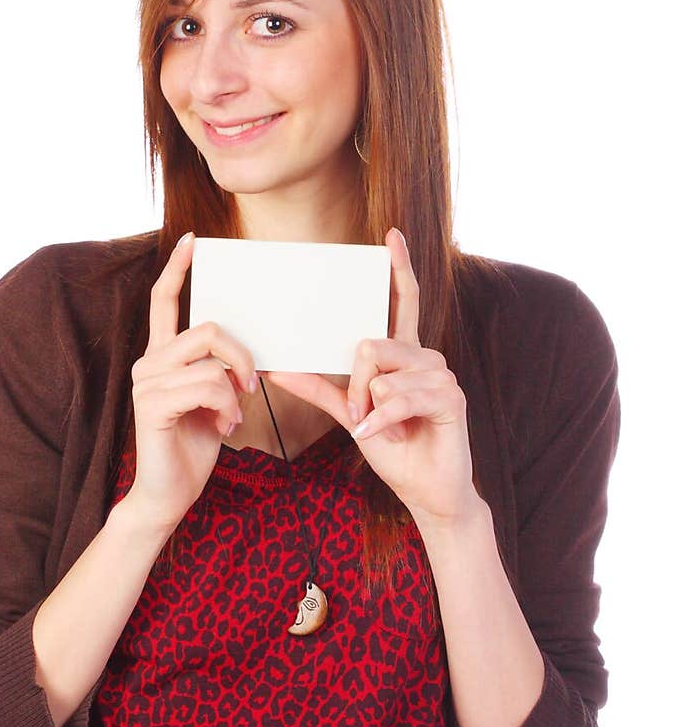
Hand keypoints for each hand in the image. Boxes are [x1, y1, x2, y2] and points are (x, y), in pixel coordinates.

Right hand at [125, 232, 257, 531]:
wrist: (169, 493)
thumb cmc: (193, 445)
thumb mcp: (216, 400)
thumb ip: (220, 370)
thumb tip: (245, 354)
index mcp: (162, 356)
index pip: (164, 301)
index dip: (177, 269)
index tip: (192, 241)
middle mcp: (148, 362)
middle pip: (209, 328)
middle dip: (243, 355)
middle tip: (252, 385)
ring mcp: (147, 383)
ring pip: (212, 360)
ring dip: (236, 390)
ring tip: (232, 416)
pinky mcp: (152, 405)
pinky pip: (208, 386)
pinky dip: (227, 407)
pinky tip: (222, 427)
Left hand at [264, 228, 482, 528]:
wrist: (425, 490)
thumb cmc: (392, 448)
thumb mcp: (348, 414)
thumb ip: (317, 387)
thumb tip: (274, 368)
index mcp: (404, 354)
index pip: (403, 301)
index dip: (398, 268)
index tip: (390, 236)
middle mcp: (426, 356)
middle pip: (372, 343)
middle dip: (355, 385)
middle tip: (358, 416)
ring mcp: (442, 374)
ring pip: (382, 372)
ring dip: (370, 408)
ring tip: (380, 430)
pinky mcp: (452, 397)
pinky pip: (398, 397)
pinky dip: (383, 422)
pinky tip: (388, 437)